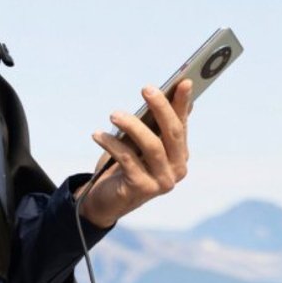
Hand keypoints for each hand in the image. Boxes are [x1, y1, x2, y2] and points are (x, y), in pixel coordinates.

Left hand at [76, 81, 191, 227]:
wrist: (106, 201)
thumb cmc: (126, 165)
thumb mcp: (141, 142)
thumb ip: (157, 123)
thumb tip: (172, 92)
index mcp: (180, 155)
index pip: (182, 124)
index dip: (182, 103)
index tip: (184, 81)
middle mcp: (177, 169)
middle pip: (172, 133)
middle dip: (161, 108)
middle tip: (146, 88)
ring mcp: (161, 181)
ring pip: (152, 146)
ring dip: (132, 126)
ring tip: (114, 114)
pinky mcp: (142, 188)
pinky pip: (128, 159)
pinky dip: (112, 144)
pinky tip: (97, 135)